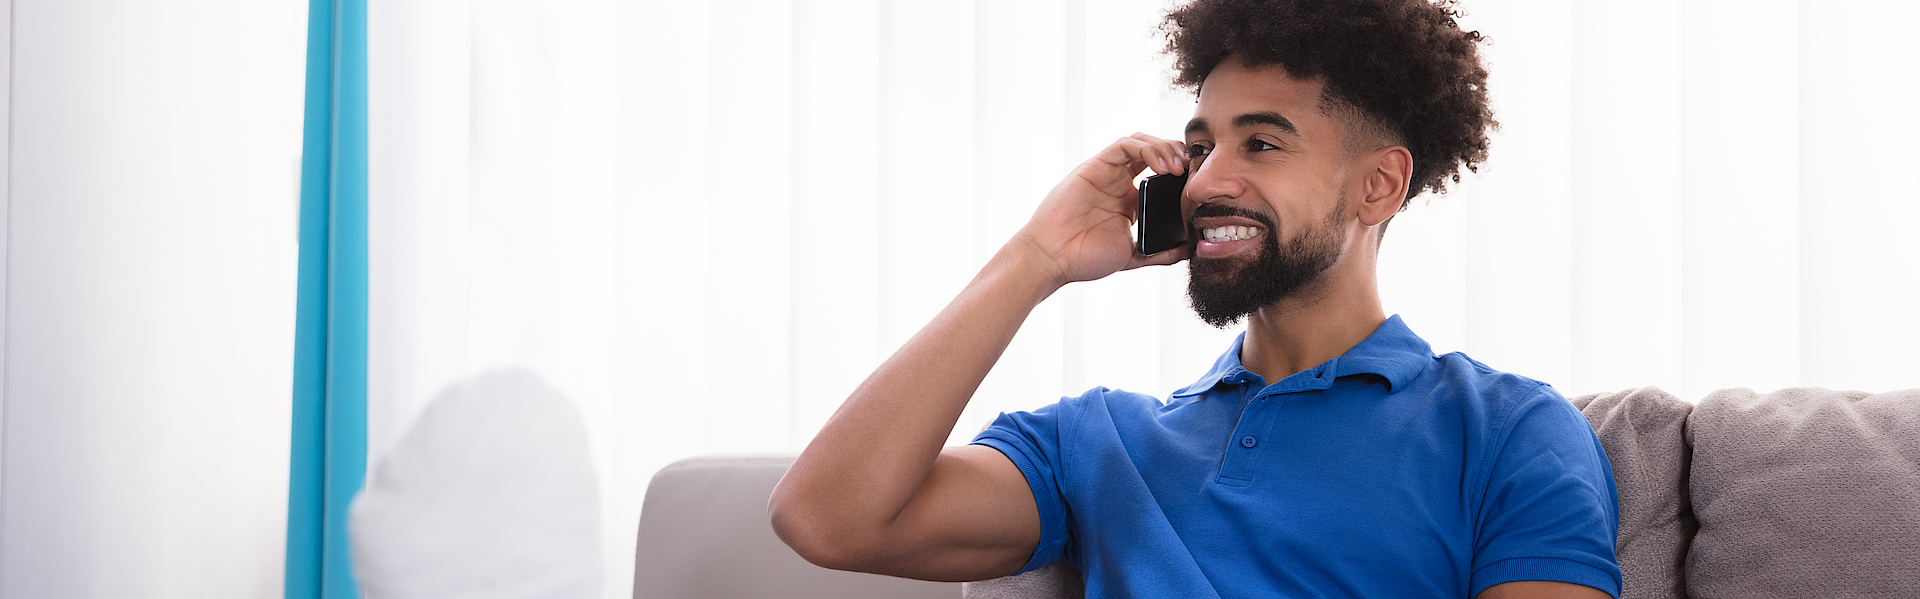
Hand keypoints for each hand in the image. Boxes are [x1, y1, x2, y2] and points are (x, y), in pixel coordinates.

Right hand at [1013, 133, 1193, 286]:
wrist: (1053, 258)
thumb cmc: (1084, 258)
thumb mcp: (1132, 256)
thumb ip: (1158, 252)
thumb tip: (1187, 251)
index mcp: (1128, 202)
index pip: (1159, 175)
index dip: (1181, 173)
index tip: (1198, 184)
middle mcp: (1118, 183)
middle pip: (1153, 153)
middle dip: (1177, 155)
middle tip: (1192, 171)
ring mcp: (1106, 173)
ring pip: (1141, 143)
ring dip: (1164, 148)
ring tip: (1178, 167)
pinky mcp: (1094, 166)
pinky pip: (1124, 145)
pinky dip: (1147, 149)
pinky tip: (1161, 166)